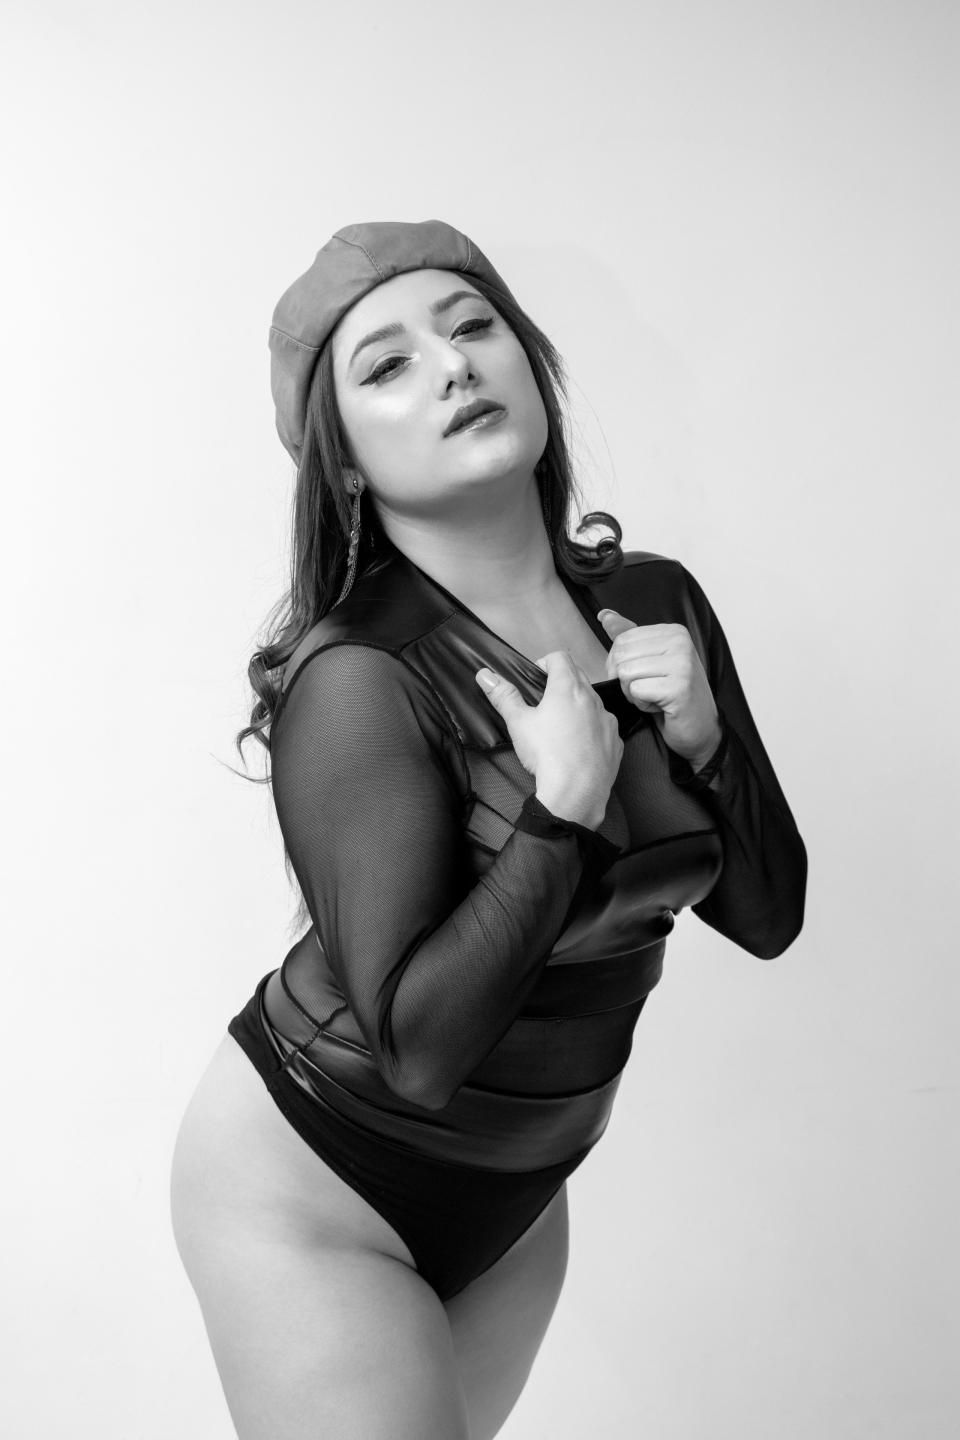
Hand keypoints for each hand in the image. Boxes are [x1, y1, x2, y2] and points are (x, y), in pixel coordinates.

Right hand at [475, 651, 622, 828]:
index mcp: (568, 688)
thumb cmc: (545, 753)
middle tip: (545, 699)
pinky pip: (604, 727)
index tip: (536, 677)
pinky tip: (579, 746)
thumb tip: (485, 675)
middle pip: (579, 675)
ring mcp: (608, 720)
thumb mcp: (518, 723)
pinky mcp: (616, 742)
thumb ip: (503, 696)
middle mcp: (592, 699)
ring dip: (579, 704)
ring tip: (562, 724)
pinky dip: (592, 729)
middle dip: (562, 680)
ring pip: (593, 702)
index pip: (560, 657)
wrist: (576, 793)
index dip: (546, 662)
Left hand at [598, 609, 721, 769]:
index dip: (621, 664)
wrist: (699, 728)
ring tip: (655, 697)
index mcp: (674, 631)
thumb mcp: (651, 660)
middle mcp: (681, 642)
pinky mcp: (679, 687)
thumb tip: (605, 615)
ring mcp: (682, 663)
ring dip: (633, 693)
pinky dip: (642, 704)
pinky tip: (661, 706)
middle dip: (626, 680)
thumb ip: (628, 636)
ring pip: (626, 673)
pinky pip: (637, 691)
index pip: (622, 639)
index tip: (642, 676)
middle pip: (621, 655)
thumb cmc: (674, 696)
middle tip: (649, 689)